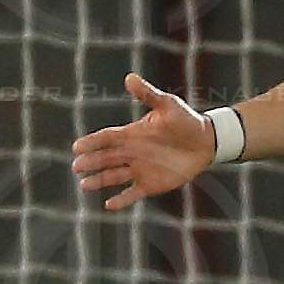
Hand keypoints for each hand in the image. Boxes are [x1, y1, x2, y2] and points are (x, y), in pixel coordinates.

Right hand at [72, 74, 214, 210]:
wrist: (206, 141)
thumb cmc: (186, 120)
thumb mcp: (168, 105)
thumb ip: (148, 95)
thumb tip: (130, 77)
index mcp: (131, 134)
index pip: (106, 138)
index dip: (92, 142)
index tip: (77, 147)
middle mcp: (131, 153)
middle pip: (106, 158)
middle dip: (91, 162)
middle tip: (77, 166)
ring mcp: (140, 169)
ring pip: (114, 176)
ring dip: (99, 181)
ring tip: (84, 185)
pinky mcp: (151, 184)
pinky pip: (133, 193)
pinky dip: (122, 199)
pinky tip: (109, 205)